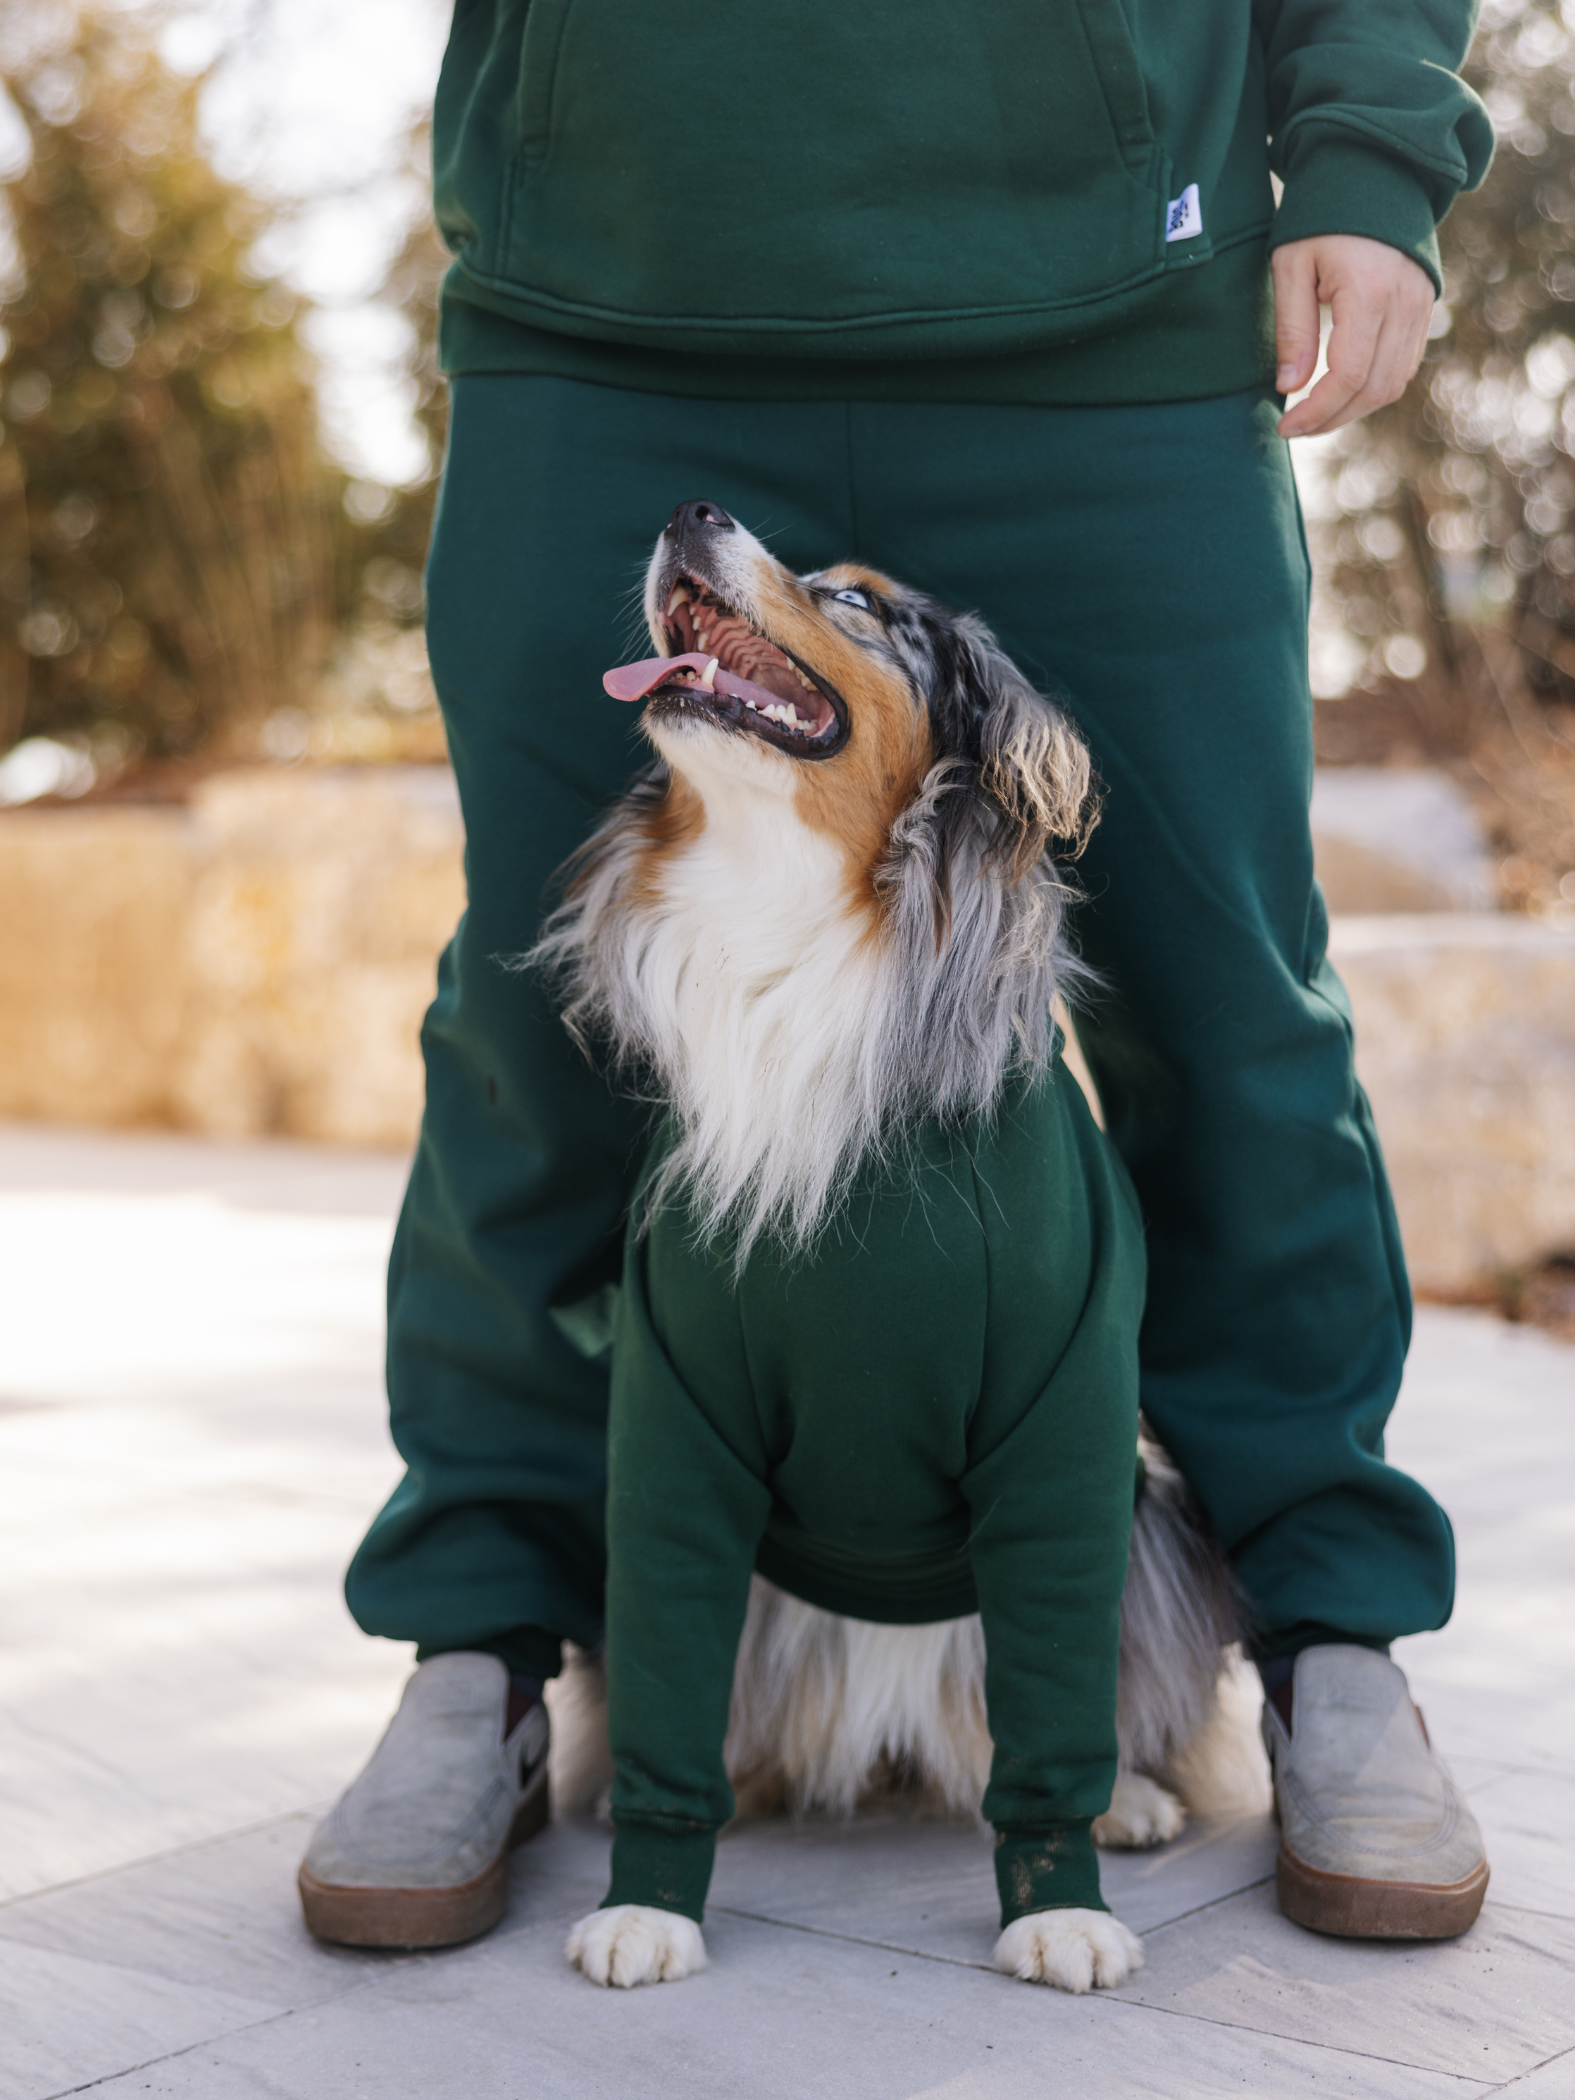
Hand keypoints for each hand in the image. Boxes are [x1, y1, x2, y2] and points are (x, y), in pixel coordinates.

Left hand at [1272, 234, 1434, 438]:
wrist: (1374, 171)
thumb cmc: (1323, 215)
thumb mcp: (1292, 265)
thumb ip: (1292, 329)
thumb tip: (1289, 388)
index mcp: (1370, 292)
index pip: (1349, 376)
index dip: (1317, 411)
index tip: (1286, 426)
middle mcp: (1405, 303)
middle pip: (1375, 389)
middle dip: (1333, 418)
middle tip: (1296, 428)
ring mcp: (1421, 305)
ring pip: (1394, 383)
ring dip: (1354, 409)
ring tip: (1315, 415)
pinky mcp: (1425, 307)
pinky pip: (1404, 365)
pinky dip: (1374, 388)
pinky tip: (1342, 393)